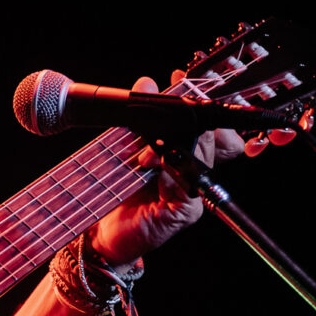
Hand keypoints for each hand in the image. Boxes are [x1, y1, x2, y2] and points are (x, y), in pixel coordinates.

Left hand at [85, 73, 244, 266]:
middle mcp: (193, 174)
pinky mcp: (183, 212)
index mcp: (185, 156)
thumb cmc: (113, 191)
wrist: (101, 234)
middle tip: (166, 113)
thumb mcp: (123, 146)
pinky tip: (150, 166)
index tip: (181, 82)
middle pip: (214, 139)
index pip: (207, 125)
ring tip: (144, 152)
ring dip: (172, 148)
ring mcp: (192, 195)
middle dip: (188, 122)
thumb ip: (138, 117)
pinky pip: (186, 185)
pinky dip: (168, 171)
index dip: (198, 103)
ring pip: (200, 159)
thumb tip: (147, 83)